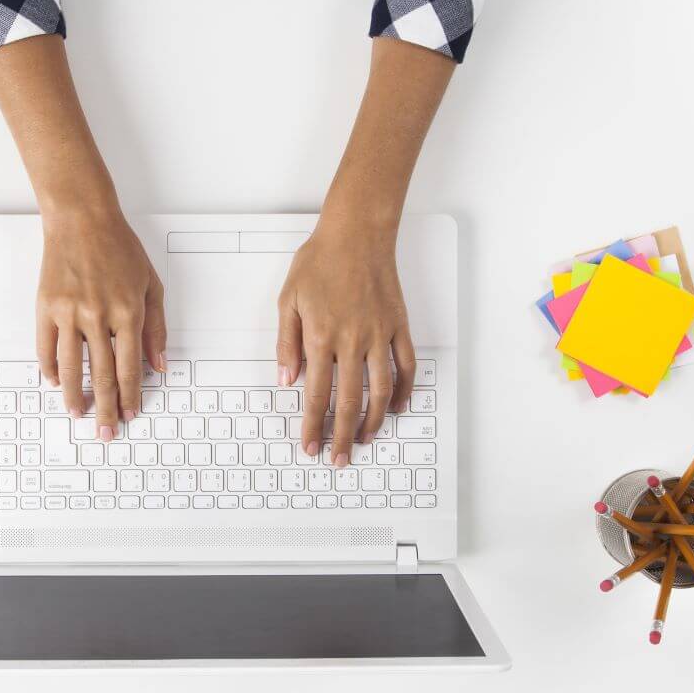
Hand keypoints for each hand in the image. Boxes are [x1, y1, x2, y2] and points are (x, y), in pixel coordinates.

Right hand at [37, 210, 166, 440]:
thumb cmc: (120, 249)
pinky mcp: (46, 307)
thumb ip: (156, 328)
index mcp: (127, 312)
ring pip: (71, 368)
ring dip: (74, 396)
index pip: (129, 367)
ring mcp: (69, 313)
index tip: (131, 414)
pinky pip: (46, 348)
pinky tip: (56, 383)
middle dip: (106, 408)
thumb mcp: (150, 285)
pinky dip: (50, 369)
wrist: (81, 219)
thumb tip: (160, 365)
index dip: (130, 395)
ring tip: (77, 414)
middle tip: (105, 432)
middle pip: (101, 375)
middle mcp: (97, 316)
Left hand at [276, 219, 414, 466]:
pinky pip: (406, 366)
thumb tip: (287, 379)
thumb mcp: (288, 300)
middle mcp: (353, 341)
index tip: (310, 446)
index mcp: (321, 337)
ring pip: (381, 390)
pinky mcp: (399, 327)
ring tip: (366, 439)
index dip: (312, 425)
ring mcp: (379, 335)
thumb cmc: (319, 262)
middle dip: (343, 436)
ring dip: (374, 420)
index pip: (315, 394)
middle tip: (340, 459)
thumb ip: (287, 343)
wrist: (356, 233)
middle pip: (349, 402)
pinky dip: (404, 391)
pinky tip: (396, 407)